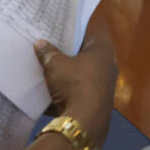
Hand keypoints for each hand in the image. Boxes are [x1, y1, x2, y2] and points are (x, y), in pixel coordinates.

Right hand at [34, 21, 117, 146]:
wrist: (85, 119)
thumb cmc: (75, 82)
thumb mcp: (56, 64)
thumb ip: (48, 52)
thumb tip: (40, 42)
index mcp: (103, 49)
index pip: (86, 34)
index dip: (70, 32)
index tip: (54, 31)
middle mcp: (108, 63)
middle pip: (83, 54)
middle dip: (65, 53)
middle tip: (46, 48)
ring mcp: (104, 82)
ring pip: (80, 73)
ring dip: (65, 74)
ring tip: (44, 68)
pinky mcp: (97, 99)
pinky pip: (78, 90)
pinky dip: (66, 91)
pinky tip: (47, 91)